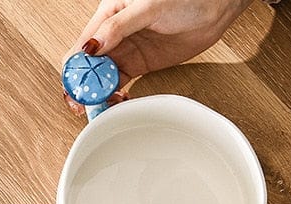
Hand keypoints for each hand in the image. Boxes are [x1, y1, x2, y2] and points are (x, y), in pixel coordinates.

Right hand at [63, 0, 251, 112]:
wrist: (214, 8)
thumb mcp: (148, 6)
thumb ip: (118, 26)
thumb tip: (92, 45)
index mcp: (107, 15)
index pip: (81, 47)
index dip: (76, 70)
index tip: (79, 89)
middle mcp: (112, 35)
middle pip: (86, 66)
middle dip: (83, 87)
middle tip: (85, 105)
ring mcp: (124, 51)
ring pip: (100, 78)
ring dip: (97, 95)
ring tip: (100, 108)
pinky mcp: (137, 65)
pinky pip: (117, 85)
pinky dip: (112, 97)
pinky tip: (114, 104)